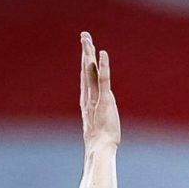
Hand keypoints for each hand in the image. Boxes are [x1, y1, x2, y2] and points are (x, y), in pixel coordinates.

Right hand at [79, 31, 120, 150]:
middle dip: (84, 52)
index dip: (84, 64)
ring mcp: (95, 98)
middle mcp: (88, 98)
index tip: (85, 51)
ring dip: (88, 52)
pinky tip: (102, 53)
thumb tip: (96, 135)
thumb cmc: (100, 147)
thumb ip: (96, 127)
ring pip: (90, 70)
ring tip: (87, 38)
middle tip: (84, 36)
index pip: (85, 79)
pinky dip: (103, 66)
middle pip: (85, 70)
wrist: (100, 151)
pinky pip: (103, 79)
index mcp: (87, 104)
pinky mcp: (105, 100)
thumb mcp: (98, 132)